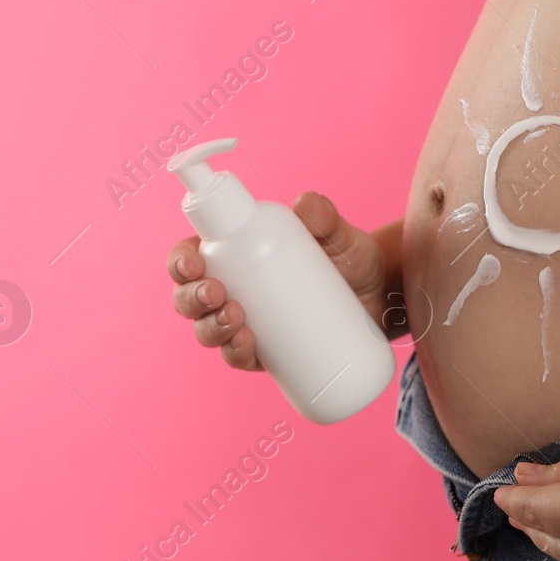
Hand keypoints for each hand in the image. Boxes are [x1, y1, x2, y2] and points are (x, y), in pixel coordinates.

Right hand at [166, 192, 397, 371]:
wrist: (379, 296)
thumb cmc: (348, 256)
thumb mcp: (337, 234)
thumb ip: (324, 216)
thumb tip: (306, 203)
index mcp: (233, 254)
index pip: (190, 256)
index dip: (180, 261)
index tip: (194, 262)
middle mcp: (231, 289)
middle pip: (189, 298)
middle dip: (192, 298)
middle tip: (218, 293)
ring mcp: (246, 323)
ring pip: (208, 330)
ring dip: (211, 328)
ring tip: (237, 320)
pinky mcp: (266, 352)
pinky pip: (239, 357)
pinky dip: (235, 353)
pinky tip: (246, 346)